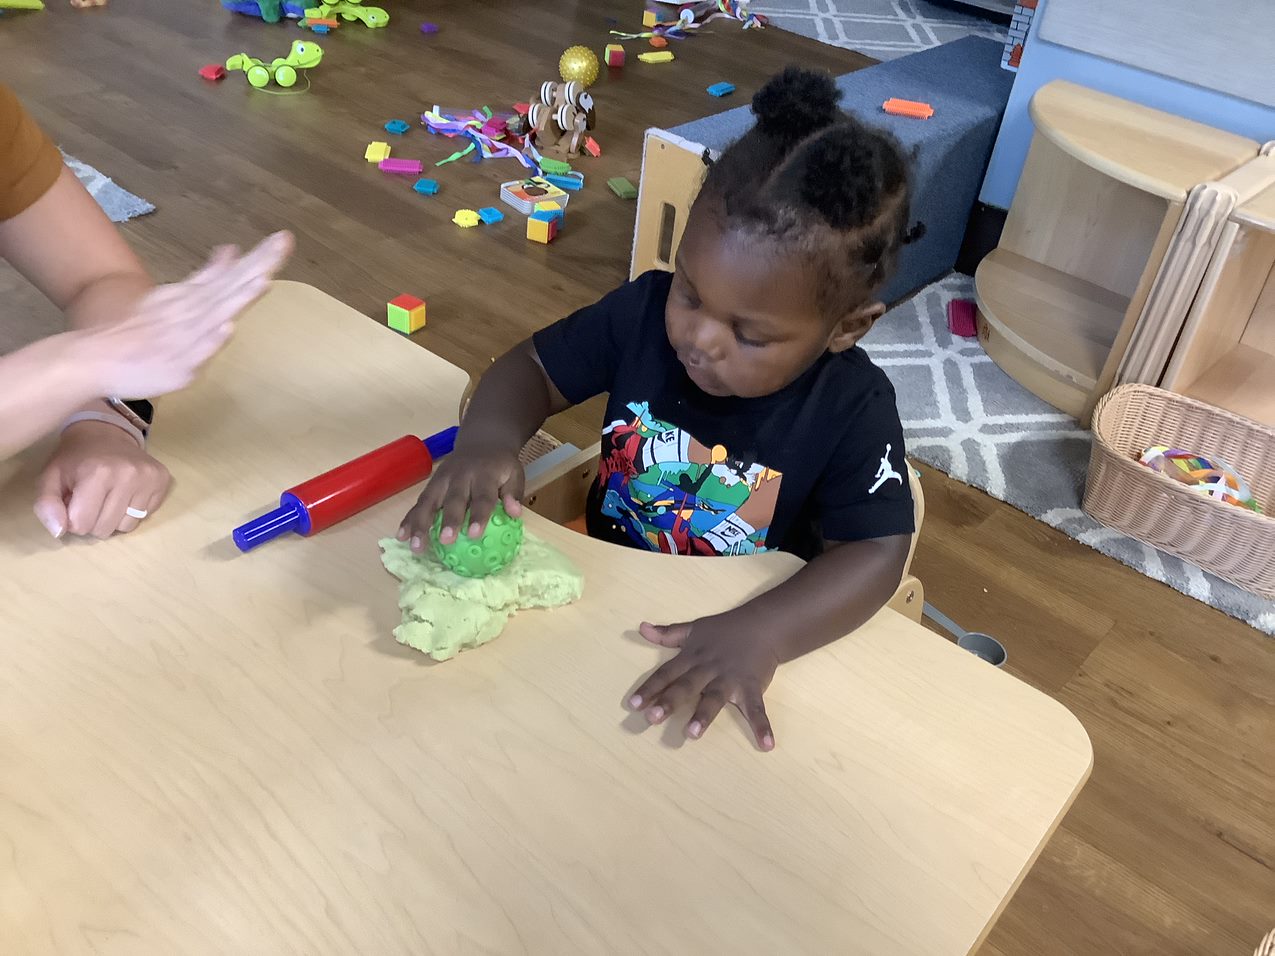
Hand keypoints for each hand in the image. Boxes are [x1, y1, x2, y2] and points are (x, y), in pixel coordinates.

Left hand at [33, 421, 170, 538]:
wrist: (106, 433)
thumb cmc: (76, 458)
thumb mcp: (51, 477)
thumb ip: (46, 505)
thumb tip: (60, 532)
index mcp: (97, 473)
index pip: (82, 524)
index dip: (74, 519)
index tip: (75, 503)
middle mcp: (128, 475)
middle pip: (104, 529)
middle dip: (94, 521)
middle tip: (92, 501)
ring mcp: (149, 478)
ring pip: (126, 527)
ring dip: (114, 519)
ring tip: (110, 498)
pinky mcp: (162, 481)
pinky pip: (145, 516)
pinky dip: (132, 512)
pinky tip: (126, 494)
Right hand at [83, 231, 292, 398]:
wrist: (98, 357)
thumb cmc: (143, 330)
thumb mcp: (178, 297)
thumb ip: (208, 276)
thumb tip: (233, 250)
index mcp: (195, 297)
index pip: (234, 274)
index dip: (259, 257)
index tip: (285, 237)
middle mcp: (193, 311)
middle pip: (232, 287)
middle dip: (258, 266)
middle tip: (283, 244)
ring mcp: (187, 336)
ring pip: (216, 314)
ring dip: (239, 297)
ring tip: (263, 280)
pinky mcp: (179, 363)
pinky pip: (196, 350)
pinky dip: (212, 339)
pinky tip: (227, 327)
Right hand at [397, 442, 524, 552]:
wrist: (482, 441)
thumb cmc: (499, 465)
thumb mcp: (514, 473)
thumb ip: (513, 493)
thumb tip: (515, 514)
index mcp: (484, 474)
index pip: (482, 496)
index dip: (478, 515)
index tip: (474, 535)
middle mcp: (460, 476)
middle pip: (453, 499)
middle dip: (448, 520)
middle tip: (445, 541)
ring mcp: (442, 479)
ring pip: (429, 501)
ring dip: (420, 523)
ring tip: (415, 546)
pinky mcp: (431, 484)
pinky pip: (418, 502)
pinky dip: (409, 518)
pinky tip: (401, 536)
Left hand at [629, 616, 779, 750]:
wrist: (762, 625)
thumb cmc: (725, 630)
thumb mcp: (693, 629)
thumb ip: (667, 634)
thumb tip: (641, 628)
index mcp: (692, 657)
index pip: (666, 674)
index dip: (649, 688)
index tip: (633, 705)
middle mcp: (707, 669)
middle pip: (685, 686)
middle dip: (669, 701)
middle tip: (651, 718)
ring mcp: (729, 679)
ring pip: (714, 698)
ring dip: (703, 716)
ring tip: (692, 734)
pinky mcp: (751, 687)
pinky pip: (757, 708)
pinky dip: (762, 726)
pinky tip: (766, 745)